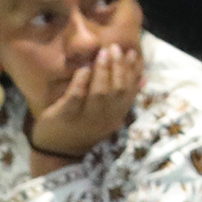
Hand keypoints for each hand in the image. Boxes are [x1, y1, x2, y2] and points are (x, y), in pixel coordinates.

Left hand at [28, 44, 141, 161]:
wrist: (58, 153)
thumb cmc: (84, 130)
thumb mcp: (108, 118)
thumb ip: (123, 99)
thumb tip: (143, 79)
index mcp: (116, 117)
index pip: (130, 92)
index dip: (133, 72)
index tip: (133, 54)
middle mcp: (104, 118)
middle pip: (117, 90)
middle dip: (119, 67)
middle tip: (116, 48)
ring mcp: (85, 118)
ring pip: (99, 94)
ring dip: (103, 71)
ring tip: (103, 53)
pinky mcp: (65, 117)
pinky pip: (75, 98)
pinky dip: (81, 82)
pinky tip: (84, 69)